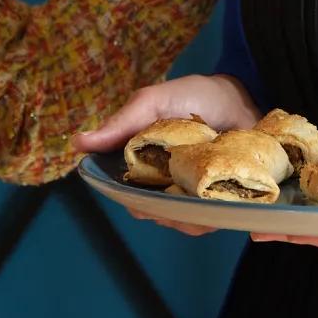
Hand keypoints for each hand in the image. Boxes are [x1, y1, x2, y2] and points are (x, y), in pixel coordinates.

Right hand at [74, 73, 262, 236]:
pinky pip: (210, 220)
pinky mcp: (218, 197)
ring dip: (189, 219)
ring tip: (202, 201)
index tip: (143, 197)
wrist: (239, 97)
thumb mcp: (154, 102)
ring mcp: (191, 192)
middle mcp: (164, 183)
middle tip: (180, 194)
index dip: (133, 201)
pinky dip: (212, 219)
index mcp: (142, 164)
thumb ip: (121, 124)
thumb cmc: (193, 96)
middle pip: (154, 213)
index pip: (128, 196)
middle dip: (165, 212)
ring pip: (181, 221)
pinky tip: (219, 207)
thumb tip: (77, 143)